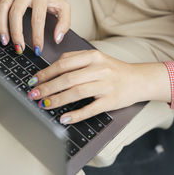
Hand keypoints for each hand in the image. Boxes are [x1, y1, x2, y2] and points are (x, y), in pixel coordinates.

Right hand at [0, 0, 70, 55]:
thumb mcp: (63, 6)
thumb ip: (64, 23)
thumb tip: (57, 38)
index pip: (38, 18)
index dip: (37, 36)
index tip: (37, 49)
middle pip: (16, 13)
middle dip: (16, 33)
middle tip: (18, 48)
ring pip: (2, 8)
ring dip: (1, 26)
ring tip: (4, 41)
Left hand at [26, 50, 171, 123]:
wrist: (139, 79)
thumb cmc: (114, 69)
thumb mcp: (96, 58)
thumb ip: (75, 60)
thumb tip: (50, 69)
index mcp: (92, 56)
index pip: (63, 63)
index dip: (46, 73)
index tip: (33, 80)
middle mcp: (99, 69)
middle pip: (67, 78)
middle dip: (47, 87)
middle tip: (33, 94)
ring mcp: (106, 85)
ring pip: (76, 93)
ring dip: (57, 100)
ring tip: (44, 104)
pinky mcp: (111, 100)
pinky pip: (90, 109)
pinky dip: (75, 114)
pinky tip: (64, 118)